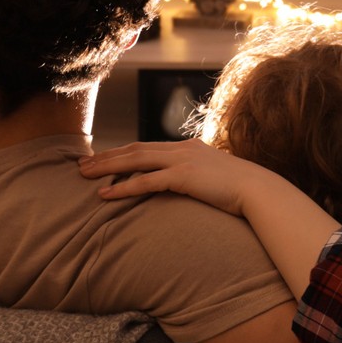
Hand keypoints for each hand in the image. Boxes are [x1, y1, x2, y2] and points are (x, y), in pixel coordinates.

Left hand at [77, 140, 268, 217]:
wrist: (259, 191)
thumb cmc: (241, 190)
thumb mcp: (216, 178)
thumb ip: (200, 178)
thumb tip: (193, 187)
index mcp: (187, 147)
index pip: (147, 147)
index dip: (122, 153)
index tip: (102, 159)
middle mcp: (181, 149)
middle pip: (134, 150)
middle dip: (106, 157)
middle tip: (81, 165)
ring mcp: (182, 161)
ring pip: (134, 161)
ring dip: (107, 168)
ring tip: (84, 175)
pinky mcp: (183, 177)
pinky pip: (145, 182)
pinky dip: (122, 188)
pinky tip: (104, 195)